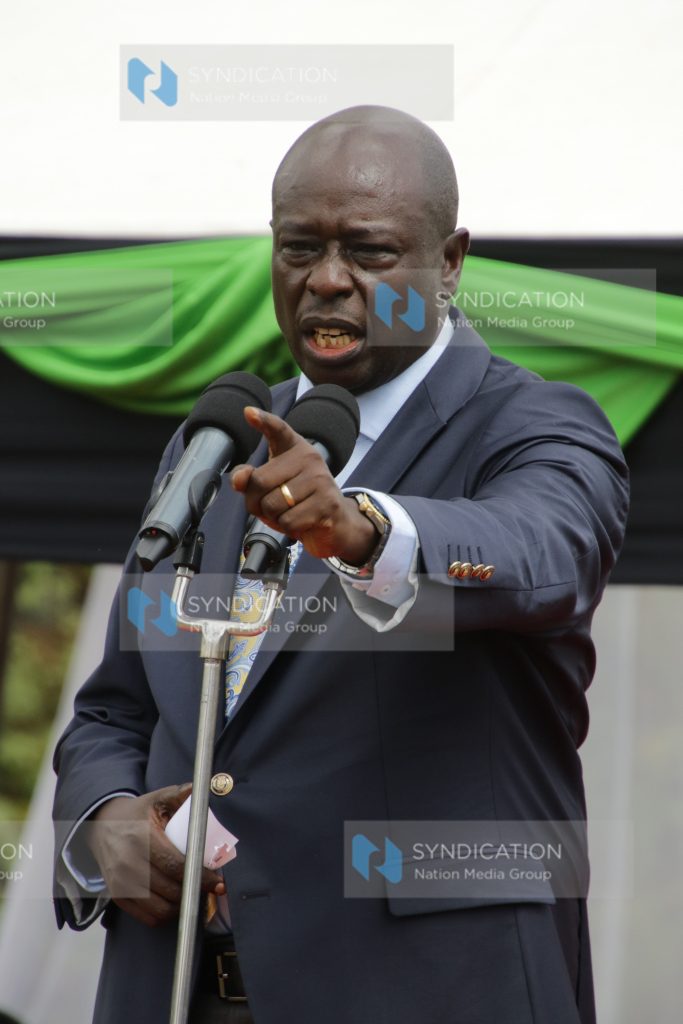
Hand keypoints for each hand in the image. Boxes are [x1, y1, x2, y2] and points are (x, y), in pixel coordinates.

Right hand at [86, 783, 224, 927]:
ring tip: (193, 895)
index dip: (200, 877)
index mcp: (142, 838)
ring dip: (181, 906)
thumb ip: (180, 794)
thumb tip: (204, 788)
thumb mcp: (157, 798)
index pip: (176, 865)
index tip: (217, 882)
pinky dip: (164, 914)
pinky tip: (174, 903)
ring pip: (159, 908)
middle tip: (209, 888)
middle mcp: (129, 863)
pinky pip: (146, 916)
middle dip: (194, 891)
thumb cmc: (136, 813)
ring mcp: (121, 883)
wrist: (101, 825)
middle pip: (170, 889)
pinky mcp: (117, 896)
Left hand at [231, 406, 378, 564]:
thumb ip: (250, 480)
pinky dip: (288, 528)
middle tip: (270, 508)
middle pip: (260, 482)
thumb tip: (238, 479)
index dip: (263, 421)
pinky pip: (288, 520)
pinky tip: (301, 523)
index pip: (278, 430)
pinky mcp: (327, 504)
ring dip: (273, 518)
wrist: (336, 524)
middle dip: (256, 503)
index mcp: (295, 448)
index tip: (248, 412)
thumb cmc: (298, 502)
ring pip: (272, 505)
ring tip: (290, 514)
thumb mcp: (272, 488)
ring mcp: (321, 480)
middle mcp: (310, 458)